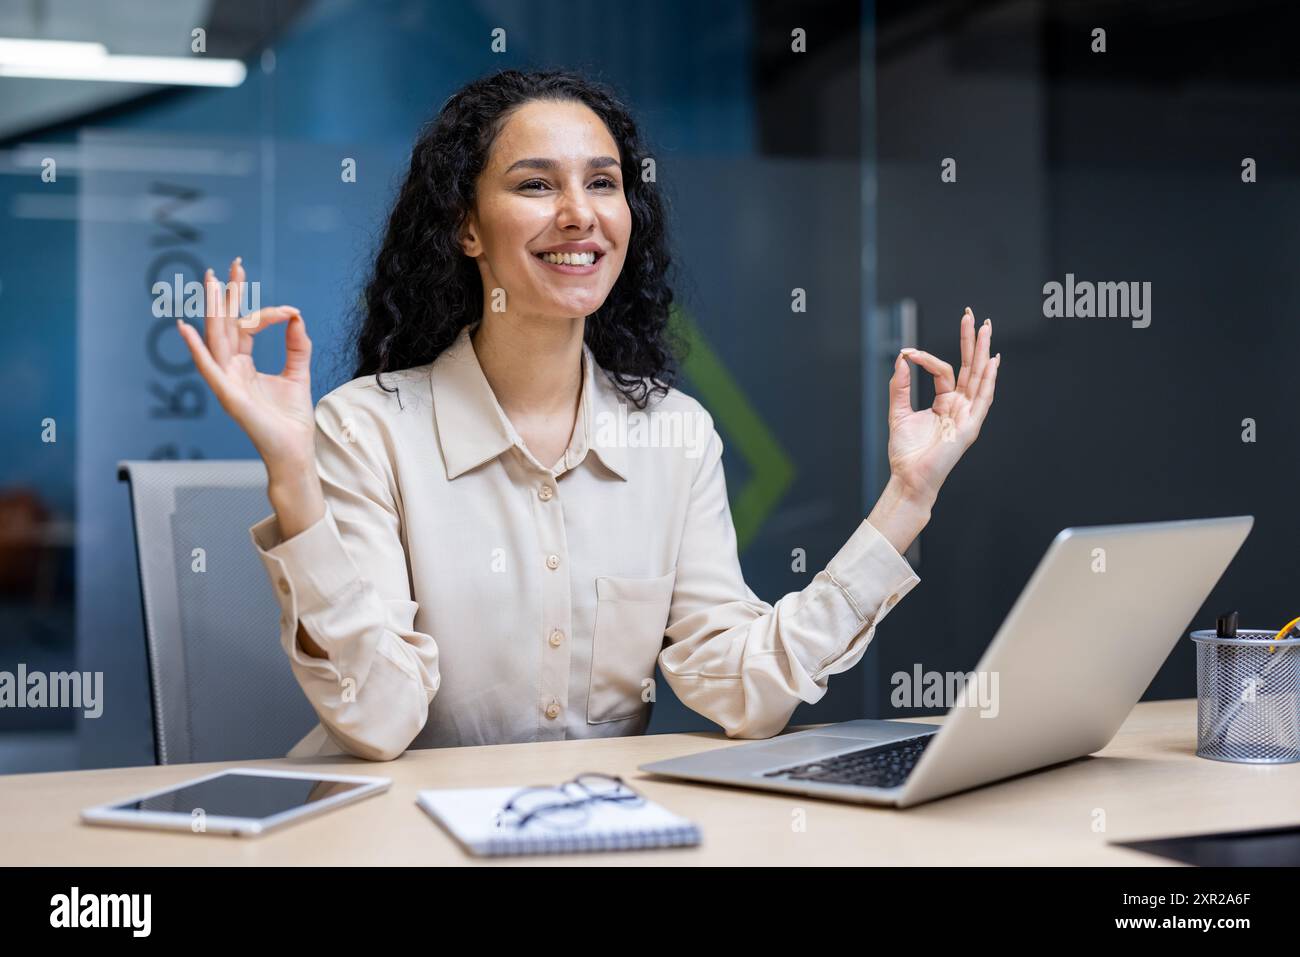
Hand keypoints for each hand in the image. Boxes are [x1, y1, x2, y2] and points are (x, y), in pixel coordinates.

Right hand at [174, 257, 315, 473]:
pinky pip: (208, 368)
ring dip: (213, 309)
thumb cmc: (291, 419)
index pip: (246, 327)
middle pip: (226, 324)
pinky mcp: (227, 396)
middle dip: (228, 294)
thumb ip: (297, 346)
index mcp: (244, 364)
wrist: (294, 451)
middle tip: (231, 264)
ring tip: (211, 281)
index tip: (290, 310)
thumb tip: (297, 316)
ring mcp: (226, 381)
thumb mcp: (298, 374)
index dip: (265, 313)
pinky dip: (195, 349)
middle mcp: (230, 369)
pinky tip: (185, 327)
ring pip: (216, 338)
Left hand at [887, 307, 1000, 505]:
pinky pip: (982, 400)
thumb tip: (901, 359)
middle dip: (971, 341)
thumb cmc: (906, 452)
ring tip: (985, 328)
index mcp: (945, 402)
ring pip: (978, 377)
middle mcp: (960, 406)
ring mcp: (967, 415)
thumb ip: (900, 386)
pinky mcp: (970, 427)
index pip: (944, 371)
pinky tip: (993, 362)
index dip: (927, 358)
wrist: (908, 477)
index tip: (908, 352)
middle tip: (972, 316)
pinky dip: (988, 381)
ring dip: (983, 352)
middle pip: (970, 367)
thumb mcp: (899, 412)